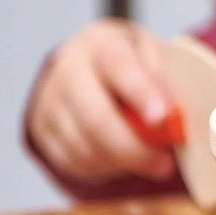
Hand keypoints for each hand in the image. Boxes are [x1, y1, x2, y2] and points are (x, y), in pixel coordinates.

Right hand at [27, 19, 179, 185]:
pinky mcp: (42, 131)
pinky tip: (123, 162)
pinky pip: (73, 163)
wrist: (86, 62)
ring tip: (150, 162)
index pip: (120, 68)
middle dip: (134, 149)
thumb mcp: (152, 54)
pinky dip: (103, 169)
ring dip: (122, 163)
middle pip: (95, 119)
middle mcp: (68, 71)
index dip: (142, 94)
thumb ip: (163, 77)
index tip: (162, 117)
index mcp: (101, 44)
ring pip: (83, 148)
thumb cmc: (130, 59)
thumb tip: (172, 112)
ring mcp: (50, 102)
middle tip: (164, 165)